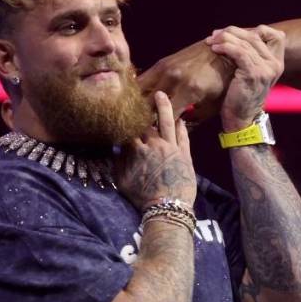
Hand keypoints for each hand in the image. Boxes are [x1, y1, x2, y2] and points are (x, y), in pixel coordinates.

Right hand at [114, 91, 196, 210]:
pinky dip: (181, 126)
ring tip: (161, 94)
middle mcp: (154, 144)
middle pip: (147, 124)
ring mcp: (171, 148)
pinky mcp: (185, 154)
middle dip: (143, 112)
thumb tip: (115, 147)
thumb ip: (118, 162)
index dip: (126, 121)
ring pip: (167, 122)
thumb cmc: (143, 197)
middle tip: (141, 100)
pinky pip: (183, 136)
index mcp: (136, 150)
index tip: (123, 112)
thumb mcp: (122, 180)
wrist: (168, 207)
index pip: (129, 130)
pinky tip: (180, 118)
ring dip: (163, 107)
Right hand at [137, 40, 233, 123]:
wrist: (219, 52)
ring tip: (141, 113)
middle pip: (149, 104)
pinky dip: (140, 91)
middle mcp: (174, 79)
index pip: (167, 115)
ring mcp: (165, 69)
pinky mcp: (160, 63)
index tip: (159, 133)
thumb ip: (195, 118)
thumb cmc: (219, 81)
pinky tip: (142, 99)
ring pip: (141, 92)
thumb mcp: (213, 103)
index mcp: (189, 90)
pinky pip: (142, 80)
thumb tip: (177, 128)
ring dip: (140, 103)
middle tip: (146, 125)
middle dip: (146, 116)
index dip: (162, 126)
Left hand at [205, 25, 284, 131]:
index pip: (276, 35)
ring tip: (211, 41)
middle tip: (215, 34)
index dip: (254, 29)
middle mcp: (275, 64)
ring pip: (245, 42)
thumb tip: (235, 36)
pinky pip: (240, 52)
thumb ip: (250, 56)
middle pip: (255, 35)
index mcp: (276, 62)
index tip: (233, 33)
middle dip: (233, 31)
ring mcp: (266, 69)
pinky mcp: (254, 74)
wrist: (241, 118)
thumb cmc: (241, 95)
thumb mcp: (250, 73)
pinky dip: (226, 47)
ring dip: (225, 38)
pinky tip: (215, 49)